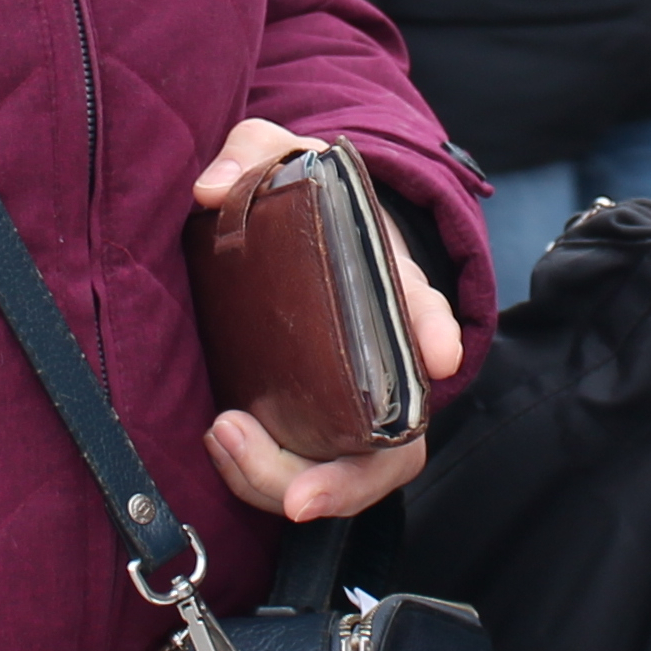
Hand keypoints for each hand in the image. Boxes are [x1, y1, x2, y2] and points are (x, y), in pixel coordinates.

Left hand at [193, 121, 461, 523]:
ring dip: (293, 482)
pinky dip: (267, 481)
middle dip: (351, 477)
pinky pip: (309, 475)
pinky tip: (221, 451)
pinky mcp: (313, 427)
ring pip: (355, 469)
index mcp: (386, 282)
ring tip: (226, 446)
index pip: (423, 306)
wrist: (294, 234)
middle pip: (396, 433)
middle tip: (295, 495)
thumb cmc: (300, 199)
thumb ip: (250, 154)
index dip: (433, 329)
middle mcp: (384, 355)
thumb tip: (211, 191)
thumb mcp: (279, 158)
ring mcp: (352, 401)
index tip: (439, 356)